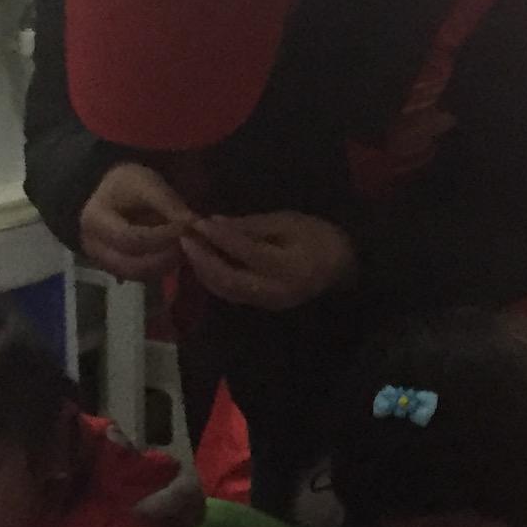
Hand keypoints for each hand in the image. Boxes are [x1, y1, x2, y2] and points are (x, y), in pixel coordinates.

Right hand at [79, 162, 194, 282]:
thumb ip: (169, 204)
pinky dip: (160, 268)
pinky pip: (139, 277)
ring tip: (183, 248)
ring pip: (137, 275)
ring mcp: (102, 261)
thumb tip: (195, 224)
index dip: (161, 237)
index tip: (184, 228)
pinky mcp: (115, 269)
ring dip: (164, 265)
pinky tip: (174, 255)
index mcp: (95, 220)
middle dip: (164, 257)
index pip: (130, 238)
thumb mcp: (147, 184)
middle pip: (131, 265)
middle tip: (187, 243)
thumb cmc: (127, 184)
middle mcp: (92, 246)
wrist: (110, 192)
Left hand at [182, 211, 355, 311]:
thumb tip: (215, 223)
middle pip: (229, 280)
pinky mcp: (261, 305)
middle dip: (203, 260)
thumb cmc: (318, 236)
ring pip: (226, 291)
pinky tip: (203, 261)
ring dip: (204, 271)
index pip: (247, 253)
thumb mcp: (288, 222)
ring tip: (189, 247)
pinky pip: (231, 293)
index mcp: (287, 267)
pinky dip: (214, 278)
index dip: (221, 238)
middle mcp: (275, 291)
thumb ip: (251, 226)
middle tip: (185, 238)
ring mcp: (267, 302)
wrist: (341, 266)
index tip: (199, 222)